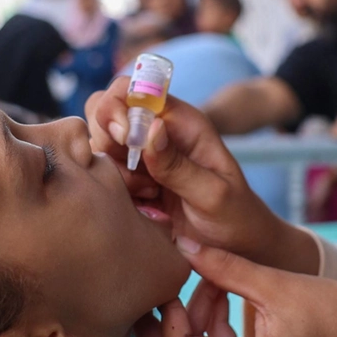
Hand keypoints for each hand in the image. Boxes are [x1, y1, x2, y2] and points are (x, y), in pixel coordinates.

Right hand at [86, 79, 318, 274]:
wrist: (236, 247)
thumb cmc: (235, 217)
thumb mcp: (213, 194)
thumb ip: (178, 165)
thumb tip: (150, 128)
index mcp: (182, 122)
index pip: (135, 89)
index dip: (120, 105)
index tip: (124, 137)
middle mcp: (158, 132)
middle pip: (106, 110)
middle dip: (107, 138)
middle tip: (134, 172)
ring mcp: (143, 155)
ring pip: (100, 144)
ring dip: (113, 169)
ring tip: (147, 195)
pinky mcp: (133, 180)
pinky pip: (105, 174)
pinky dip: (114, 189)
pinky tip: (143, 207)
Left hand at [135, 239, 336, 336]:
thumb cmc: (333, 312)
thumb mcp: (275, 284)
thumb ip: (225, 268)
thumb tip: (183, 245)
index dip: (166, 316)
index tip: (173, 281)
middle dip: (164, 325)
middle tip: (165, 285)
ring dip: (189, 322)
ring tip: (211, 282)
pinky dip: (207, 328)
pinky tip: (221, 294)